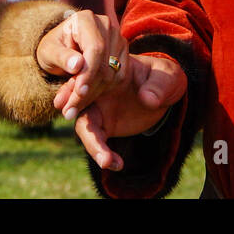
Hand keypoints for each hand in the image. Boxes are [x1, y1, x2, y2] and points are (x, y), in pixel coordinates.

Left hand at [36, 10, 128, 118]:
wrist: (62, 49)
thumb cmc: (53, 49)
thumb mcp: (48, 52)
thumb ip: (61, 57)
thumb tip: (77, 65)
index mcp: (85, 19)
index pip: (95, 49)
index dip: (88, 73)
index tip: (78, 93)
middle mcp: (105, 25)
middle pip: (104, 64)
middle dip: (87, 90)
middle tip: (69, 110)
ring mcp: (117, 38)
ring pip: (112, 74)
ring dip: (92, 94)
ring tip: (73, 106)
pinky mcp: (123, 52)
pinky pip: (118, 78)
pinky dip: (102, 92)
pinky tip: (85, 96)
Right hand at [73, 53, 186, 170]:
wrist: (165, 92)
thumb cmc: (163, 77)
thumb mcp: (166, 77)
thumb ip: (157, 86)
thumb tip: (147, 98)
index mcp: (106, 69)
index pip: (86, 77)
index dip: (74, 89)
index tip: (68, 104)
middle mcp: (96, 88)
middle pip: (77, 102)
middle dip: (76, 119)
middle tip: (84, 133)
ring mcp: (98, 108)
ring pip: (84, 126)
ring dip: (92, 145)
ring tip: (107, 161)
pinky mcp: (104, 126)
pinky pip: (97, 141)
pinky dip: (103, 154)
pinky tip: (117, 164)